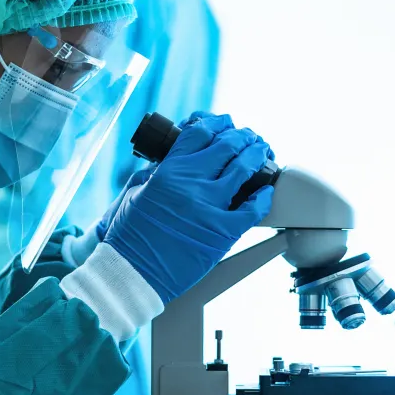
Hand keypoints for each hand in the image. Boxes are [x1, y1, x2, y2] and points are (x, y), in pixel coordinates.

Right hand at [102, 113, 275, 302]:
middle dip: (243, 136)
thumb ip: (156, 173)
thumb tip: (171, 161)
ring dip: (257, 156)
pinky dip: (263, 197)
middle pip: (228, 145)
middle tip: (249, 137)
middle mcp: (191, 183)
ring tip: (262, 153)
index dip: (217, 122)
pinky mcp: (222, 232)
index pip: (200, 132)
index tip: (225, 122)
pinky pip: (253, 209)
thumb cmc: (129, 237)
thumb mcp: (135, 193)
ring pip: (244, 169)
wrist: (132, 272)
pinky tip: (265, 192)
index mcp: (168, 170)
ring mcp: (209, 207)